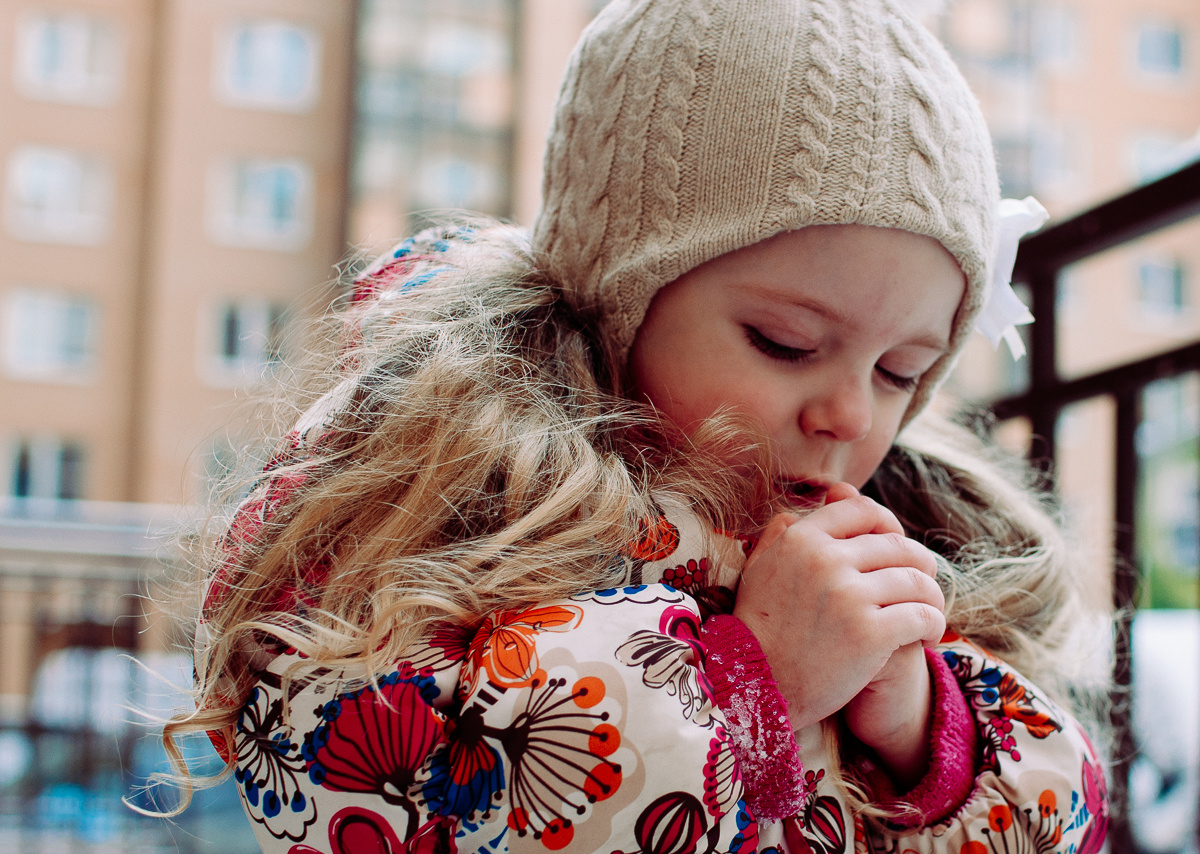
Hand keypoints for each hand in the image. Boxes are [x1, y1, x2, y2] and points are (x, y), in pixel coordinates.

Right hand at [733, 484, 944, 750]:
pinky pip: (921, 616)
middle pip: (898, 545)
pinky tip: (927, 635)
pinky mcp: (869, 633)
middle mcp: (826, 560)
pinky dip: (932, 625)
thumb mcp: (757, 569)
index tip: (896, 547)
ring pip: (917, 581)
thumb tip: (802, 512)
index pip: (863, 510)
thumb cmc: (757, 629)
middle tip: (923, 582)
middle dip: (919, 563)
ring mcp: (849, 596)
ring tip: (929, 611)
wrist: (755, 688)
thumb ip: (780, 534)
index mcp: (801, 539)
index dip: (888, 524)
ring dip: (931, 596)